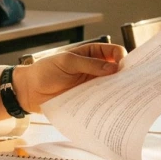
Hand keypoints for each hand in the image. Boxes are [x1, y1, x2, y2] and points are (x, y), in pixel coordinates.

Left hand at [10, 43, 124, 112]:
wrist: (29, 91)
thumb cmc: (45, 71)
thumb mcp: (66, 62)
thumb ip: (88, 64)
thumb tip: (112, 68)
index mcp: (92, 54)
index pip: (114, 52)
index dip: (122, 58)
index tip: (124, 68)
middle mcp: (95, 69)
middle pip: (117, 71)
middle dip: (125, 76)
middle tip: (131, 85)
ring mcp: (92, 85)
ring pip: (111, 87)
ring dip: (118, 91)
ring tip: (124, 98)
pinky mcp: (88, 99)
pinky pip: (102, 100)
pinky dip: (108, 103)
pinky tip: (112, 107)